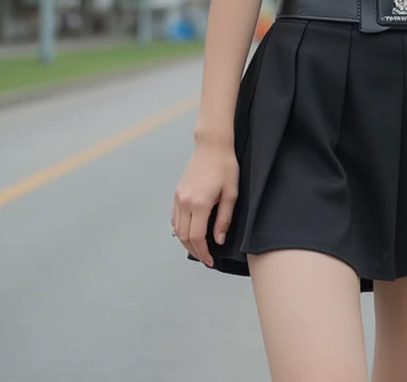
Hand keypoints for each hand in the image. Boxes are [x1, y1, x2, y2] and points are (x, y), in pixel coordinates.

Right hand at [171, 141, 238, 266]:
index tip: (210, 260)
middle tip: (205, 258)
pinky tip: (190, 231)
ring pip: (176, 228)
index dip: (203, 253)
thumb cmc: (225, 166)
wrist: (212, 145)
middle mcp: (185, 202)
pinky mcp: (177, 192)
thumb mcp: (231, 193)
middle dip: (194, 250)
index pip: (196, 237)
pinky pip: (174, 217)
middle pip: (184, 236)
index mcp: (199, 204)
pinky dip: (180, 229)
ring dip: (186, 241)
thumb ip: (224, 218)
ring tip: (199, 248)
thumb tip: (218, 240)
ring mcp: (178, 197)